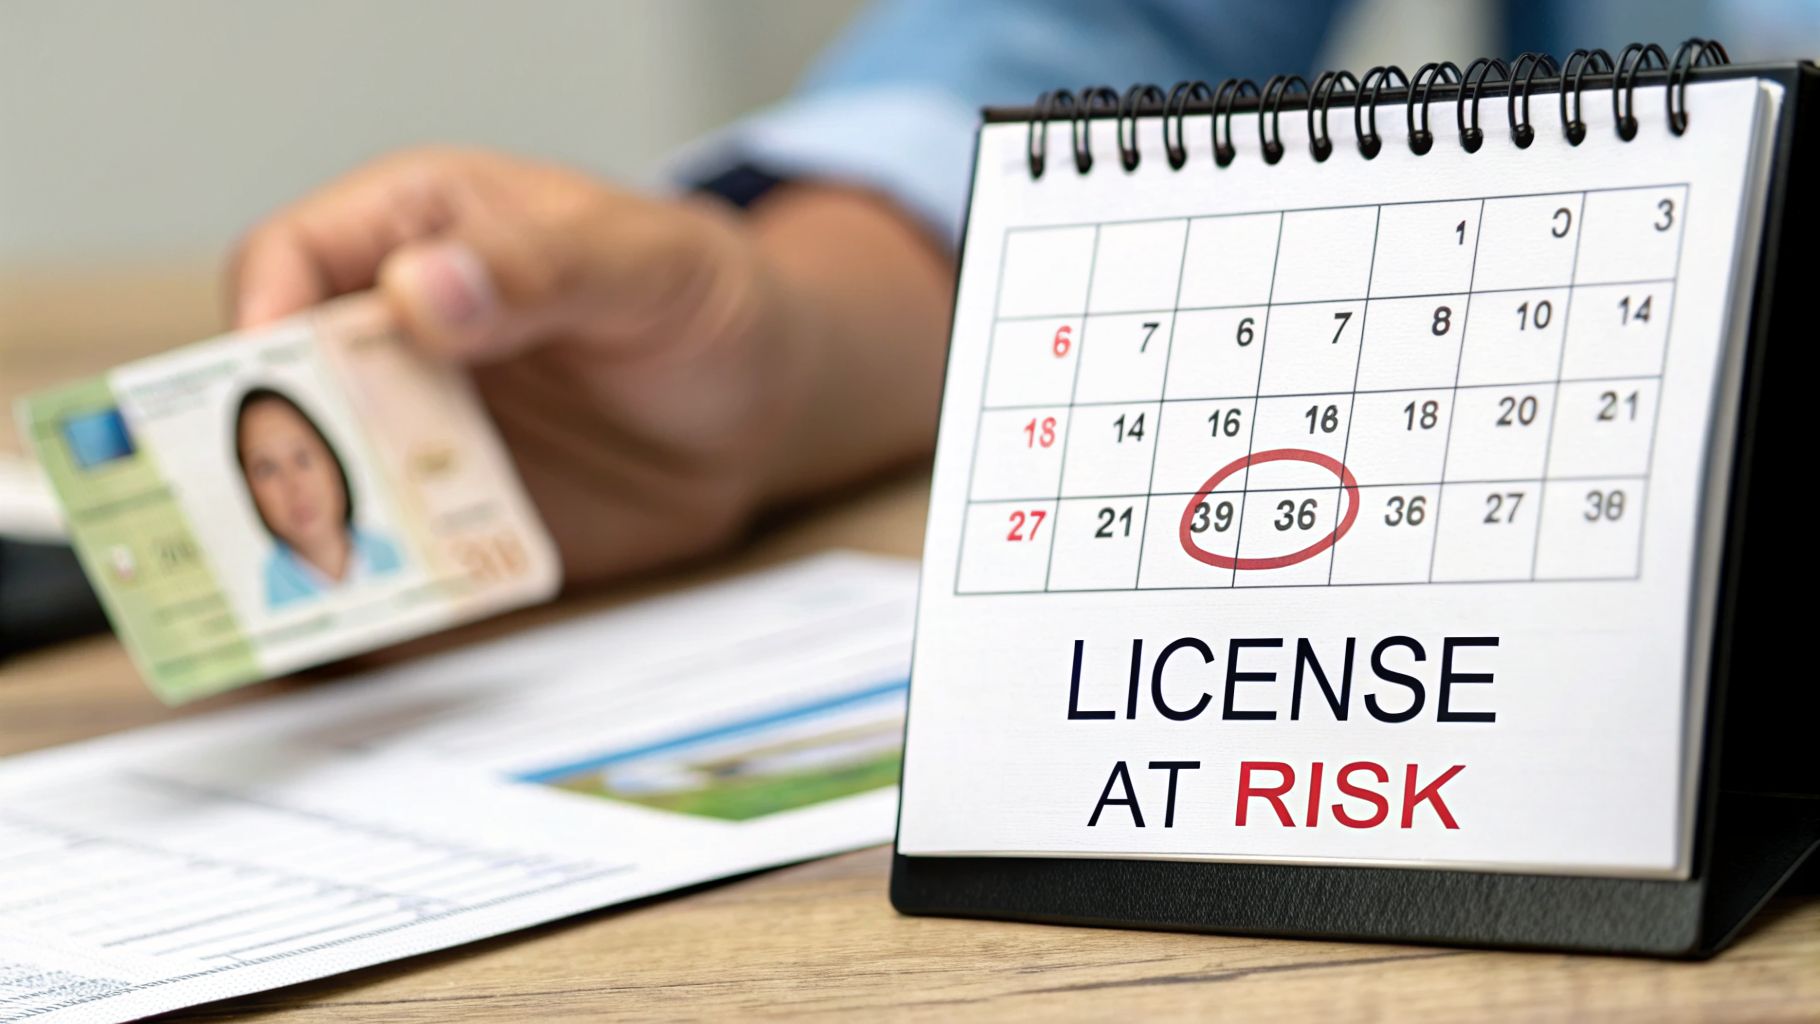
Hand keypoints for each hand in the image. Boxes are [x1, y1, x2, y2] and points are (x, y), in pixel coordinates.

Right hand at [230, 148, 950, 584]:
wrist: (768, 404)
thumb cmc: (705, 299)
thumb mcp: (644, 264)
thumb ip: (541, 271)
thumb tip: (420, 289)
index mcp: (414, 230)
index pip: (290, 260)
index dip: (261, 320)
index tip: (270, 386)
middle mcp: (391, 335)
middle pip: (278, 388)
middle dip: (254, 451)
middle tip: (262, 516)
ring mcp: (414, 432)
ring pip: (318, 485)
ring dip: (296, 542)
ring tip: (293, 596)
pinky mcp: (451, 517)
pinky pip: (385, 560)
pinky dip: (362, 602)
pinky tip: (351, 643)